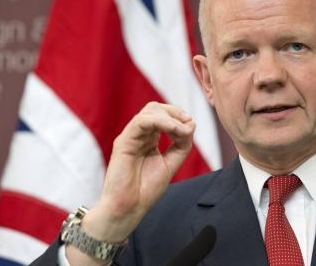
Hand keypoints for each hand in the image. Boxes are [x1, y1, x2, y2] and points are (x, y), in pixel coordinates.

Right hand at [67, 102, 194, 264]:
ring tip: (182, 130)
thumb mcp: (171, 163)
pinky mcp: (123, 141)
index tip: (191, 125)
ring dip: (170, 117)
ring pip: (149, 112)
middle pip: (155, 108)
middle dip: (175, 112)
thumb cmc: (147, 188)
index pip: (163, 115)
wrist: (129, 207)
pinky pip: (141, 122)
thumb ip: (182, 144)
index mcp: (149, 139)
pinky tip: (174, 130)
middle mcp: (139, 135)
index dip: (178, 115)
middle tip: (187, 123)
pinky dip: (161, 122)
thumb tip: (191, 124)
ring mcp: (131, 136)